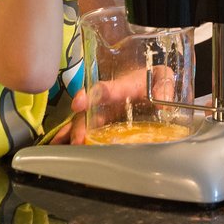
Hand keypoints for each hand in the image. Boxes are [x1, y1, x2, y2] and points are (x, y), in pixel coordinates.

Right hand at [65, 65, 181, 144]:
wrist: (150, 84)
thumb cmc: (154, 79)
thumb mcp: (163, 76)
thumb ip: (164, 84)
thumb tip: (162, 102)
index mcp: (123, 86)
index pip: (106, 89)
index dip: (92, 96)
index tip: (79, 103)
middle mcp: (108, 100)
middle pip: (90, 112)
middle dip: (81, 125)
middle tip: (78, 140)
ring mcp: (103, 112)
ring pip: (84, 122)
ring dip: (73, 133)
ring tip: (64, 146)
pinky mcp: (102, 124)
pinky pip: (85, 131)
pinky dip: (70, 138)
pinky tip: (60, 147)